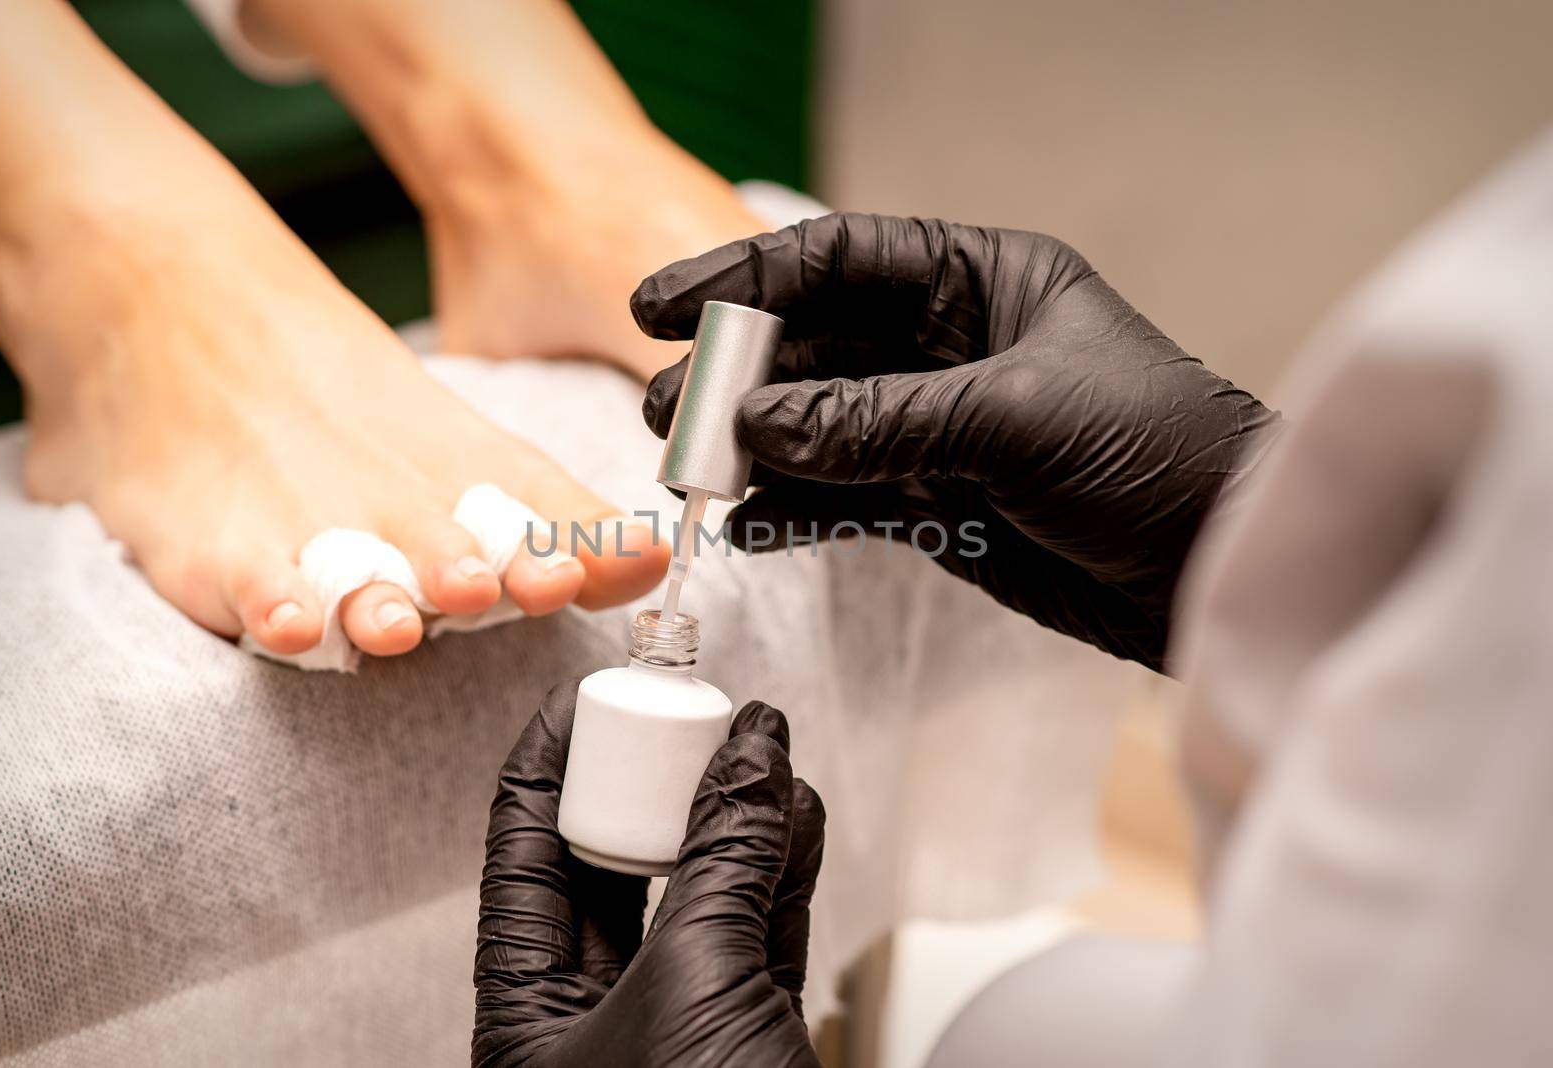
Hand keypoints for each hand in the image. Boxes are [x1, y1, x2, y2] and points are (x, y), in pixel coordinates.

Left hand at [473, 680, 824, 1067]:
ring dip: (736, 820)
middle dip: (654, 788)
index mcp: (529, 1021)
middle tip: (676, 720)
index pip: (524, 862)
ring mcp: (673, 1025)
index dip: (550, 771)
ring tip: (758, 750)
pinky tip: (796, 814)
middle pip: (611, 868)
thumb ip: (721, 859)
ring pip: (697, 897)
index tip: (578, 702)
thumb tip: (748, 759)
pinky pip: (757, 930)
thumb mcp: (696, 977)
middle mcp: (591, 1020)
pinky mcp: (747, 1029)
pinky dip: (781, 869)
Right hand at [632, 213, 1279, 670]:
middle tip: (667, 412)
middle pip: (815, 344)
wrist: (1220, 567)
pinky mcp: (941, 501)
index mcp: (982, 280)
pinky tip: (747, 526)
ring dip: (754, 449)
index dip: (744, 276)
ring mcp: (940, 425)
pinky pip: (846, 498)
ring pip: (820, 426)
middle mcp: (952, 344)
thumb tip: (754, 429)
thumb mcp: (1014, 419)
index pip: (840, 258)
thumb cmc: (1156, 455)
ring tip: (688, 472)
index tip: (660, 308)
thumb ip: (878, 420)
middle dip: (737, 376)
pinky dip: (795, 511)